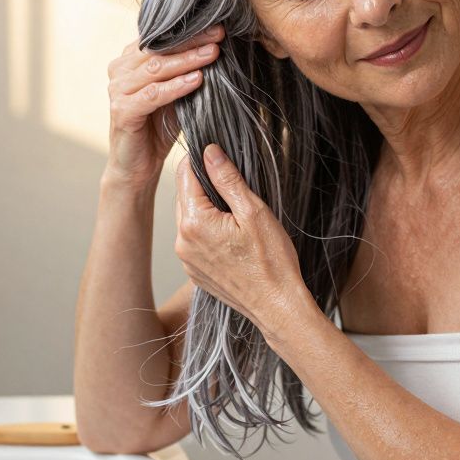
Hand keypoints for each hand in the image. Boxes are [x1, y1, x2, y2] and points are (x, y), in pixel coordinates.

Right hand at [104, 25, 223, 187]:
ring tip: (212, 54)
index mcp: (130, 59)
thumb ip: (186, 69)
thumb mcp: (176, 92)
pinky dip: (176, 87)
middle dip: (191, 41)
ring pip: (155, 69)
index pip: (160, 38)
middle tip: (219, 36)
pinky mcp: (121, 111)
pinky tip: (197, 80)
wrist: (138, 165)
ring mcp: (117, 90)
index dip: (189, 31)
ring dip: (187, 61)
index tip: (218, 26)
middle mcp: (119, 70)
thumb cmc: (158, 126)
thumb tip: (218, 46)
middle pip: (158, 49)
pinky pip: (153, 95)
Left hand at [174, 143, 312, 342]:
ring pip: (189, 218)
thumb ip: (227, 179)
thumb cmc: (272, 262)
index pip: (185, 175)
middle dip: (204, 186)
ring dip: (206, 209)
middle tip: (234, 189)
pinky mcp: (194, 272)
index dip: (201, 161)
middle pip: (184, 196)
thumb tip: (210, 152)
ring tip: (235, 215)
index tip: (217, 157)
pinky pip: (193, 240)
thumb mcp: (253, 211)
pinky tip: (231, 237)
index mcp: (195, 222)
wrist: (277, 307)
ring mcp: (186, 259)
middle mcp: (183, 242)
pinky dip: (207, 231)